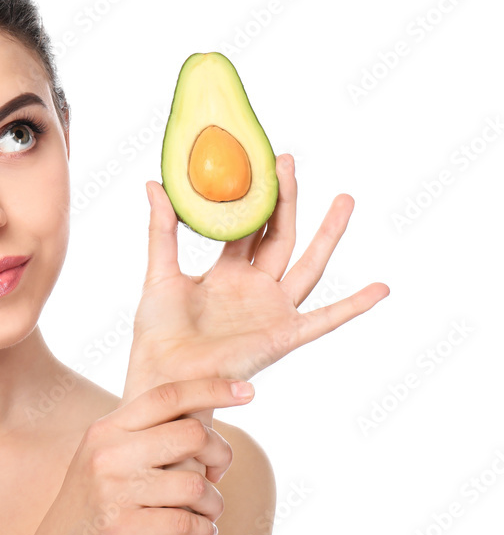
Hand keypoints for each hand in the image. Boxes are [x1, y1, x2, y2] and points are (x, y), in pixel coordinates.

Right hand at [22, 377, 253, 534]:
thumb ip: (139, 433)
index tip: (247, 391)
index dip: (212, 388)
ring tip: (210, 510)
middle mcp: (108, 453)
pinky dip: (204, 529)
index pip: (167, 395)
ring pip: (195, 483)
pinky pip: (185, 523)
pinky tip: (203, 532)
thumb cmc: (91, 506)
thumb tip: (193, 409)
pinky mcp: (122, 529)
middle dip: (221, 453)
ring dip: (215, 501)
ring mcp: (114, 491)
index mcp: (106, 429)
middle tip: (221, 472)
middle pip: (191, 434)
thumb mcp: (103, 457)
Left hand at [124, 153, 389, 400]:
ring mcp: (272, 310)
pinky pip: (325, 319)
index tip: (262, 162)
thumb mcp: (159, 273)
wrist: (162, 374)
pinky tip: (381, 289)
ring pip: (307, 264)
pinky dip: (354, 306)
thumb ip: (161, 230)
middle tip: (290, 161)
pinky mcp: (284, 335)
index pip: (248, 227)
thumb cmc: (157, 332)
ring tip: (346, 200)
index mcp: (226, 273)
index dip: (255, 197)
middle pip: (280, 235)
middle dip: (287, 199)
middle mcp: (254, 288)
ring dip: (328, 234)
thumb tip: (154, 183)